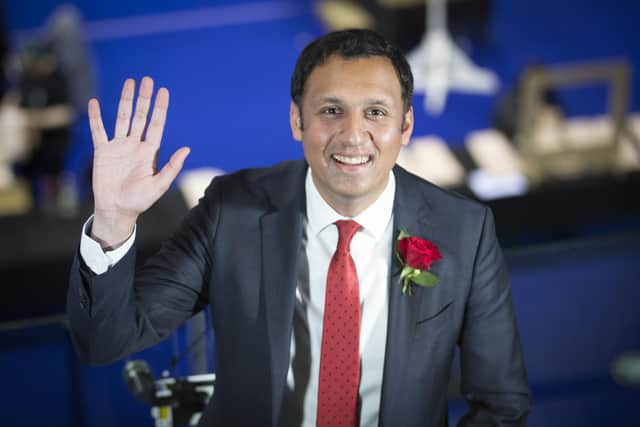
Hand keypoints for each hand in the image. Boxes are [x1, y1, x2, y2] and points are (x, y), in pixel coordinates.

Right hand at [89, 77, 189, 248]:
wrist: (117, 210)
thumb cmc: (139, 201)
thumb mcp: (159, 185)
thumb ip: (171, 167)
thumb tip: (187, 149)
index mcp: (149, 152)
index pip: (156, 125)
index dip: (160, 108)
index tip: (163, 92)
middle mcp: (135, 145)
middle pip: (140, 116)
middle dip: (144, 99)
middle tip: (147, 80)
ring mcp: (118, 147)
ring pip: (122, 118)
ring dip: (125, 101)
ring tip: (129, 83)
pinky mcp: (102, 152)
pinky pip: (98, 131)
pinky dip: (96, 117)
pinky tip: (94, 103)